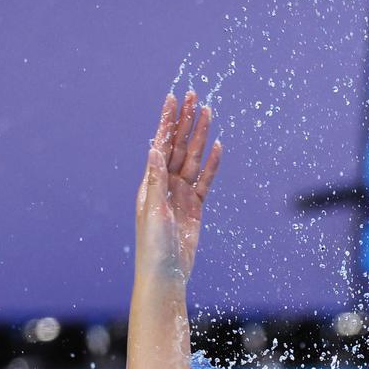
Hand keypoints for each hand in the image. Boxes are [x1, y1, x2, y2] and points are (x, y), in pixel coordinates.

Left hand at [136, 91, 220, 281]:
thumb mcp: (154, 210)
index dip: (167, 121)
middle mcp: (165, 184)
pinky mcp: (195, 206)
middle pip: (178, 146)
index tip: (173, 98)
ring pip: (193, 159)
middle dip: (185, 122)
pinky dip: (212, 164)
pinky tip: (218, 146)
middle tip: (194, 95)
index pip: (160, 144)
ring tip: (208, 112)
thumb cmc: (153, 244)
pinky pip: (205, 180)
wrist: (166, 273)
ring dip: (200, 137)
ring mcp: (181, 194)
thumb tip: (154, 148)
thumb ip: (156, 179)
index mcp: (150, 182)